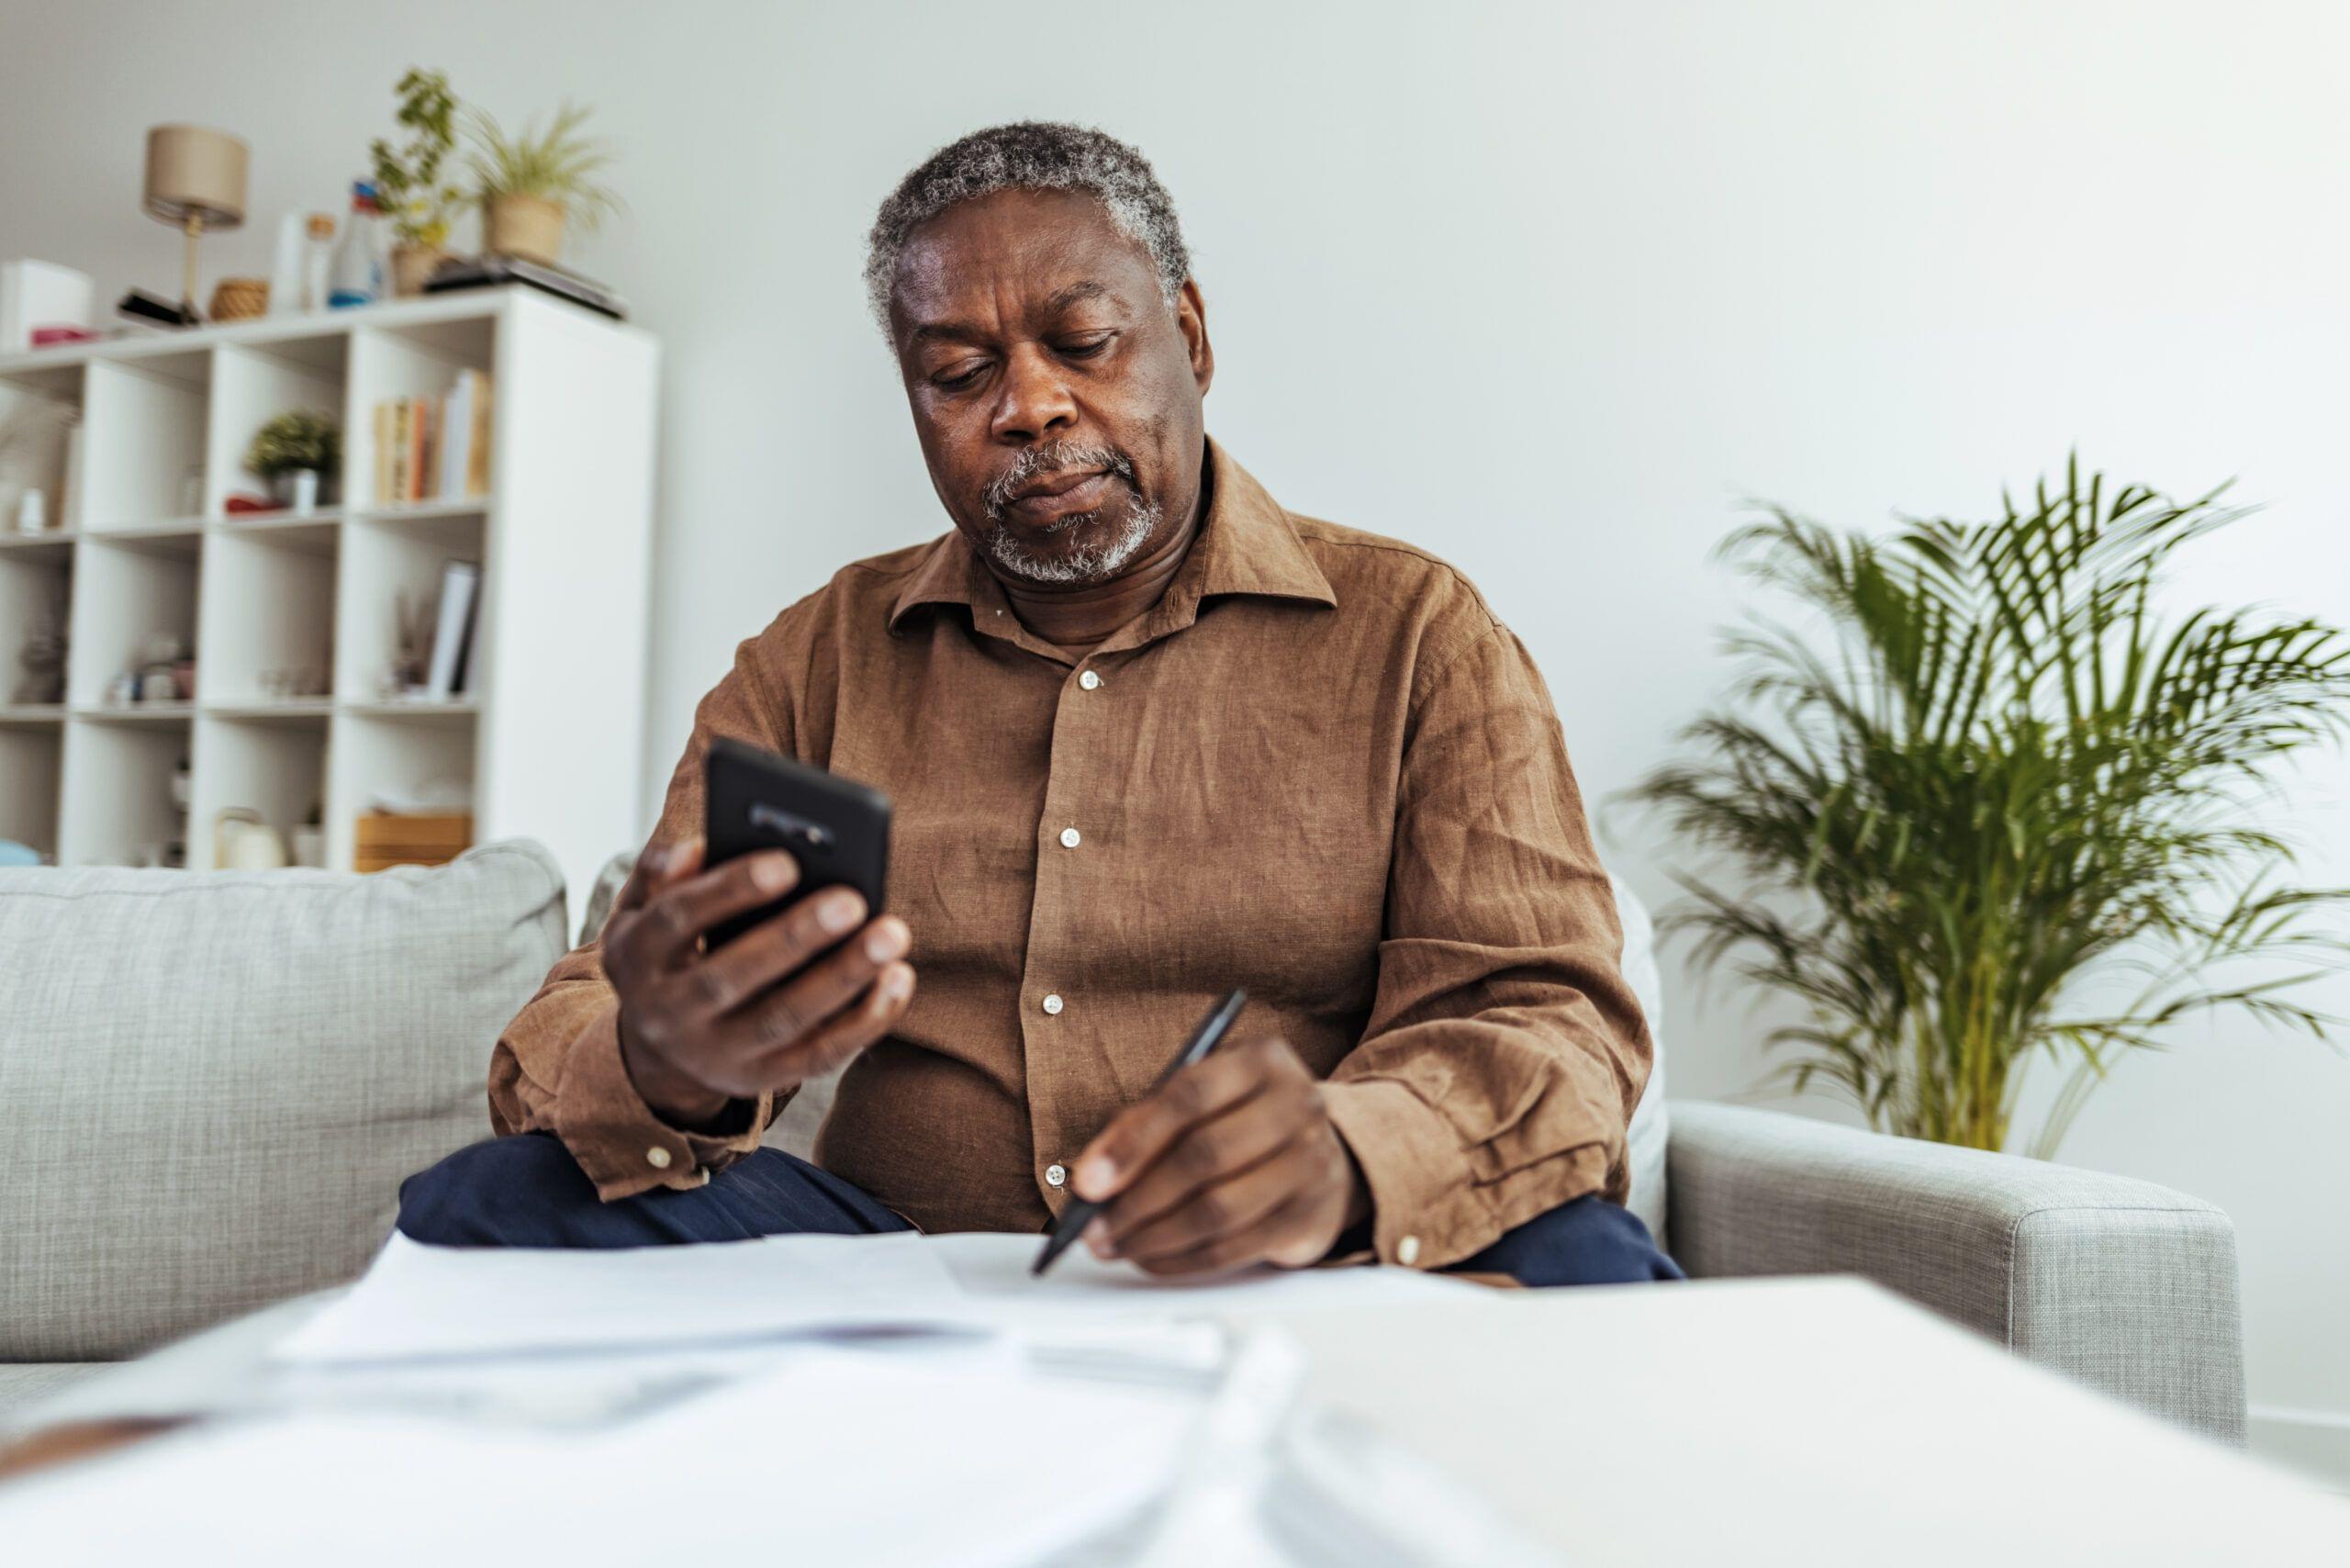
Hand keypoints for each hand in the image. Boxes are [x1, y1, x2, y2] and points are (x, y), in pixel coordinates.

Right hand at [604, 834, 914, 1128]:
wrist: (659, 1043)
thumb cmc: (670, 946)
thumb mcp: (644, 907)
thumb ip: (663, 871)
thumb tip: (698, 848)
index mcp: (633, 956)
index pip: (677, 919)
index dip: (730, 891)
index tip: (788, 862)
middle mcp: (666, 1013)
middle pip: (731, 978)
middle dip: (795, 937)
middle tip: (853, 899)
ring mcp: (714, 1054)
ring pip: (783, 1020)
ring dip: (843, 977)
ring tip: (892, 933)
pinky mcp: (761, 1079)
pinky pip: (819, 1055)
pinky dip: (864, 1020)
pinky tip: (899, 978)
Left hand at [1071, 1035, 1371, 1276]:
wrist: (1322, 1155)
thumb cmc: (1240, 1122)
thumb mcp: (1199, 1102)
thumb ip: (1145, 1124)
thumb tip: (1092, 1177)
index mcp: (1261, 1060)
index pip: (1190, 1095)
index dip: (1133, 1141)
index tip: (1088, 1182)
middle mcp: (1296, 1105)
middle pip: (1205, 1157)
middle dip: (1137, 1200)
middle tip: (1094, 1228)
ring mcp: (1311, 1163)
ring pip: (1218, 1211)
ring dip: (1154, 1238)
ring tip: (1116, 1246)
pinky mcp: (1310, 1217)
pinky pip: (1235, 1249)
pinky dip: (1182, 1261)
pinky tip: (1151, 1259)